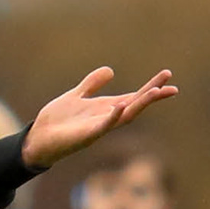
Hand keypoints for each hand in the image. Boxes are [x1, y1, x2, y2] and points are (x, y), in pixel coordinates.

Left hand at [21, 67, 175, 168]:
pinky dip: (112, 117)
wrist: (38, 138)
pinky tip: (121, 106)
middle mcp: (106, 118)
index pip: (133, 96)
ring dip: (140, 105)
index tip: (167, 75)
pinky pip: (103, 126)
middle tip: (171, 86)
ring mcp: (98, 128)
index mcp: (106, 108)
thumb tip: (110, 70)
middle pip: (135, 105)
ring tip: (155, 92)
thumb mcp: (76, 95)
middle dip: (153, 95)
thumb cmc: (57, 121)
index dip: (151, 86)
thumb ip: (92, 84)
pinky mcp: (86, 136)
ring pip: (125, 116)